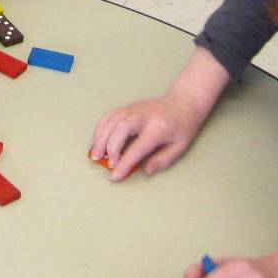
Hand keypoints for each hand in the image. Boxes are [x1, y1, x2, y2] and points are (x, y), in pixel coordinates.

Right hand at [88, 89, 210, 179]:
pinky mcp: (127, 107)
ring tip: (95, 154)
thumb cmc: (182, 126)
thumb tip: (145, 171)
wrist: (183, 102)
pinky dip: (100, 128)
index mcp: (158, 128)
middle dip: (110, 148)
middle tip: (106, 164)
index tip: (115, 175)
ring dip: (100, 138)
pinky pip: (109, 116)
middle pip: (120, 130)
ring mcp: (133, 109)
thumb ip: (162, 160)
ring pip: (111, 121)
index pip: (138, 147)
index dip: (125, 163)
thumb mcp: (180, 147)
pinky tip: (96, 140)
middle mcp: (143, 116)